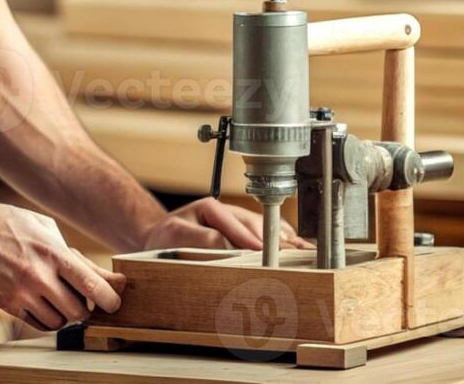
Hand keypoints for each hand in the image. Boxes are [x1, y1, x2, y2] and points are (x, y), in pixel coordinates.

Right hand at [0, 200, 125, 331]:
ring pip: (59, 322)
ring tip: (60, 299)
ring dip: (65, 315)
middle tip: (84, 300)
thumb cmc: (4, 223)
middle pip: (78, 311)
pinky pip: (37, 324)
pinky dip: (47, 320)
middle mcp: (38, 275)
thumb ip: (73, 254)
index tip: (113, 302)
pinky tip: (45, 305)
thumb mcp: (42, 227)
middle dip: (86, 309)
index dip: (109, 298)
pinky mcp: (6, 304)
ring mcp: (21, 292)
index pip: (92, 284)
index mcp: (52, 251)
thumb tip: (102, 274)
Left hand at [140, 198, 309, 251]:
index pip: (237, 225)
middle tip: (290, 255)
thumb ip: (199, 238)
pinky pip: (268, 232)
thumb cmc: (166, 236)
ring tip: (302, 253)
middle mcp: (230, 212)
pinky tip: (297, 248)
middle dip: (273, 240)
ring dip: (283, 240)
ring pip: (266, 226)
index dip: (252, 239)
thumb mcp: (176, 234)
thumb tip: (226, 245)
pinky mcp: (246, 230)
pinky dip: (283, 240)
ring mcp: (240, 220)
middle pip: (257, 225)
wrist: (161, 236)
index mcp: (212, 208)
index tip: (264, 252)